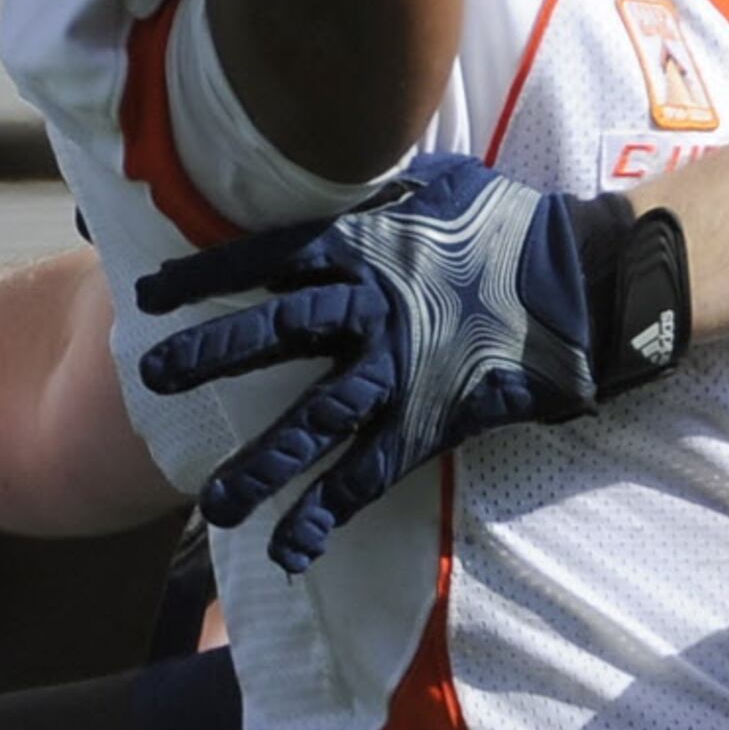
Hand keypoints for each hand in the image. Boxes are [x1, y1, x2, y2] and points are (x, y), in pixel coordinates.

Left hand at [135, 156, 685, 572]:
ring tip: (212, 506)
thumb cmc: (508, 222)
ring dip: (259, 465)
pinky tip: (289, 550)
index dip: (203, 278)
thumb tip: (341, 179)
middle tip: (152, 381)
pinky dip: (327, 515)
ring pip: (310, 422)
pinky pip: (367, 476)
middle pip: (272, 333)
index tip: (149, 299)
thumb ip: (377, 192)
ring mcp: (394, 371)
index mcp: (360, 244)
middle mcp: (365, 308)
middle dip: (208, 356)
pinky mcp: (426, 422)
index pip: (262, 258)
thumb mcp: (437, 182)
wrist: (580, 281)